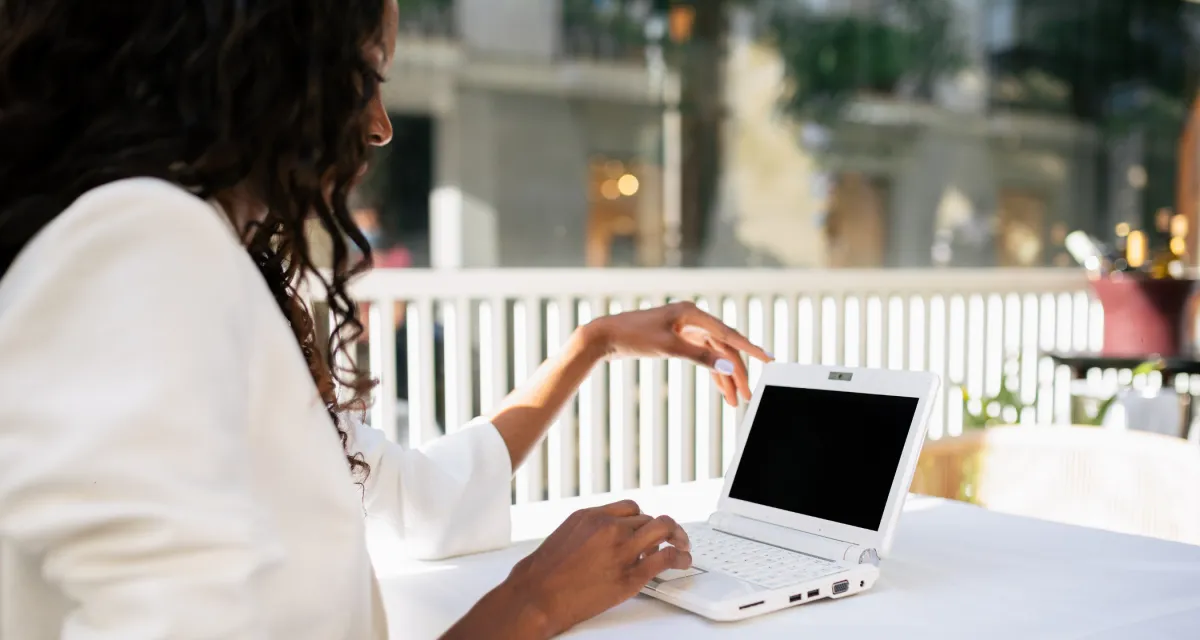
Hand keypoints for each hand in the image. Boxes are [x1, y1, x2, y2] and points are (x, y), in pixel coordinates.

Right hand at [504, 500, 691, 637]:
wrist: (536, 596)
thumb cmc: (544, 573)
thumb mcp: (565, 536)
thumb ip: (590, 531)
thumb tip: (606, 536)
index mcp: (591, 516)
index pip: (631, 507)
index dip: (643, 519)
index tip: (647, 528)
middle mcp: (609, 527)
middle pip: (649, 519)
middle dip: (663, 529)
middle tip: (672, 538)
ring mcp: (621, 550)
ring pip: (663, 530)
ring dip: (678, 537)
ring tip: (684, 546)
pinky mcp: (630, 575)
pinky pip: (665, 558)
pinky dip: (680, 557)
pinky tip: (683, 561)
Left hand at [584, 301, 772, 405]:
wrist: (604, 337)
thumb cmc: (633, 336)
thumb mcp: (668, 347)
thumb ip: (700, 356)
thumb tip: (727, 365)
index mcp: (692, 313)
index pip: (728, 334)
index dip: (750, 349)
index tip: (769, 360)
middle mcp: (692, 318)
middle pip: (723, 348)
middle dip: (736, 372)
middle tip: (747, 396)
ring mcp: (686, 329)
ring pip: (714, 354)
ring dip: (724, 376)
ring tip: (734, 400)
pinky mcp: (678, 339)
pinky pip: (703, 356)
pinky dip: (711, 371)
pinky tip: (720, 387)